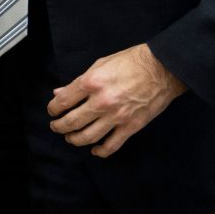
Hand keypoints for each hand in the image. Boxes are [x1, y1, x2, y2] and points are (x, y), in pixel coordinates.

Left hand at [47, 44, 184, 157]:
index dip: (53, 109)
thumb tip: (59, 92)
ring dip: (74, 139)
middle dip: (59, 127)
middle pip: (72, 122)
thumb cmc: (131, 62)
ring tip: (70, 138)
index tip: (52, 111)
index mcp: (91, 82)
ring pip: (87, 137)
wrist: (162, 69)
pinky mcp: (130, 126)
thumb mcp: (100, 64)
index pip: (63, 101)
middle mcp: (101, 101)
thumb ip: (79, 81)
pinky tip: (94, 150)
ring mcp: (116, 116)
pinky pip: (111, 145)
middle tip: (56, 127)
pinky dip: (100, 151)